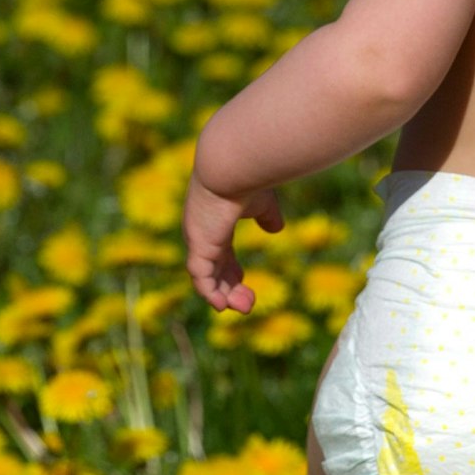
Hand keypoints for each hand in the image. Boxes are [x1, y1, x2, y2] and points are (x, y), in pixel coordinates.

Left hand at [183, 169, 283, 312]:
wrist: (231, 165)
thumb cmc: (248, 178)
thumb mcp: (262, 201)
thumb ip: (267, 216)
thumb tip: (277, 229)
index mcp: (214, 223)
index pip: (219, 254)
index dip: (230, 271)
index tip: (244, 282)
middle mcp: (202, 233)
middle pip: (213, 270)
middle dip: (230, 289)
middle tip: (248, 304)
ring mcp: (198, 239)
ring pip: (206, 278)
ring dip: (224, 296)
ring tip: (243, 308)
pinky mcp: (199, 245)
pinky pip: (200, 277)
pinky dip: (210, 293)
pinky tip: (221, 305)